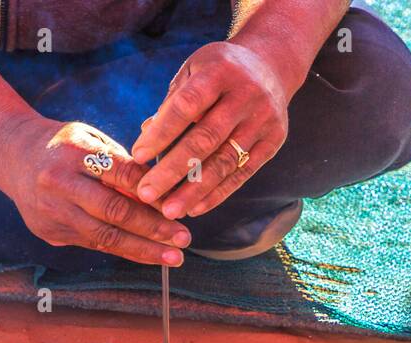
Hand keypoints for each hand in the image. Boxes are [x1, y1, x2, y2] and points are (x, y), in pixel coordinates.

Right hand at [0, 117, 189, 264]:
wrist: (11, 156)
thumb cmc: (64, 146)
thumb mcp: (90, 140)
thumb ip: (121, 165)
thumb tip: (161, 194)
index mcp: (73, 151)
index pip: (122, 173)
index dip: (152, 193)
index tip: (180, 207)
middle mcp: (59, 183)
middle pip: (114, 211)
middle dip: (153, 228)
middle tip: (184, 239)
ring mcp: (51, 211)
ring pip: (105, 236)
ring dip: (143, 249)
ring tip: (172, 257)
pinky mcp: (49, 232)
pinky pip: (93, 244)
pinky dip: (123, 250)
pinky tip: (147, 254)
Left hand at [130, 41, 291, 220]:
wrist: (271, 64)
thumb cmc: (218, 71)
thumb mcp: (194, 71)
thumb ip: (172, 103)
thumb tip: (146, 136)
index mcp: (220, 71)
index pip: (186, 106)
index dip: (161, 133)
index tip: (138, 157)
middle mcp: (245, 95)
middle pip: (205, 139)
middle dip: (172, 170)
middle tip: (146, 193)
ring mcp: (263, 120)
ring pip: (225, 162)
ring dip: (194, 191)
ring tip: (169, 210)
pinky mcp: (273, 141)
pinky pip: (243, 173)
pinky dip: (218, 193)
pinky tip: (195, 208)